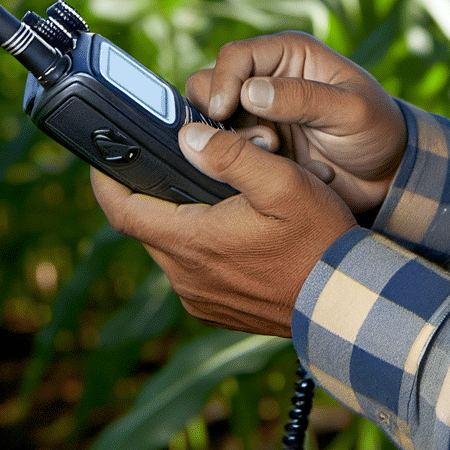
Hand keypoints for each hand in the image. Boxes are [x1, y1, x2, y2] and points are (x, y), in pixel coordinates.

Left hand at [91, 121, 356, 335]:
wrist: (347, 304)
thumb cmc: (320, 241)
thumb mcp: (284, 183)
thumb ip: (232, 155)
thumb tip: (187, 138)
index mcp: (192, 242)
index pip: (122, 210)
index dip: (104, 180)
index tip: (102, 158)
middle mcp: (186, 277)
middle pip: (148, 225)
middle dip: (156, 194)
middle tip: (181, 163)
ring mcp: (200, 298)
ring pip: (171, 247)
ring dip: (182, 221)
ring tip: (215, 194)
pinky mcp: (217, 311)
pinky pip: (193, 271)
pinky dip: (202, 247)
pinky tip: (233, 230)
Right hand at [186, 32, 406, 214]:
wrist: (385, 175)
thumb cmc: (376, 131)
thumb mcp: (350, 111)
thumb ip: (303, 98)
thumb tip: (249, 91)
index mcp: (289, 54)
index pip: (235, 56)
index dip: (223, 81)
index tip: (225, 113)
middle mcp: (266, 79)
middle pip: (209, 84)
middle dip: (221, 115)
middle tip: (261, 142)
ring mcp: (256, 115)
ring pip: (211, 121)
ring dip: (231, 141)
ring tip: (274, 154)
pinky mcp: (254, 146)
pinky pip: (225, 151)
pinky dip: (239, 162)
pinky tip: (272, 169)